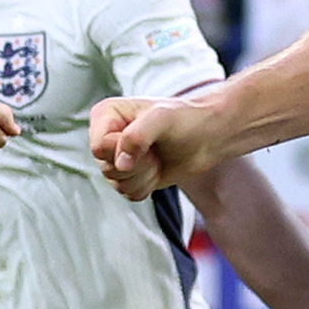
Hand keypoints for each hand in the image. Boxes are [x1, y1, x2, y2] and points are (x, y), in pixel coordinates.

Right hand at [89, 98, 221, 200]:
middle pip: (106, 169)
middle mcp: (106, 136)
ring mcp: (117, 157)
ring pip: (117, 184)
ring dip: (144, 176)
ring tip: (158, 157)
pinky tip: (159, 168)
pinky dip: (147, 185)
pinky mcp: (130, 175)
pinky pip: (129, 193)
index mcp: (106, 114)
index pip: (99, 148)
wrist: (209, 136)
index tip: (146, 141)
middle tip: (155, 149)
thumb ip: (137, 136)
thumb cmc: (187, 119)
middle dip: (137, 165)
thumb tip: (121, 164)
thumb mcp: (162, 119)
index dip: (123, 151)